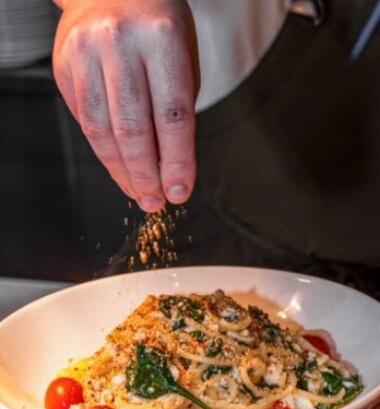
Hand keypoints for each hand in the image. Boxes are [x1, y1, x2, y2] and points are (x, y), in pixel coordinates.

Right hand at [52, 0, 199, 211]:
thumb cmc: (157, 28)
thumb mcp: (182, 59)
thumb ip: (176, 112)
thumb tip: (170, 172)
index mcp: (161, 38)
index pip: (172, 115)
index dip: (176, 161)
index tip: (179, 191)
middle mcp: (119, 42)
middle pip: (133, 129)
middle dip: (146, 175)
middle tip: (156, 201)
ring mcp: (85, 53)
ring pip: (103, 132)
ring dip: (123, 173)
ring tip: (140, 194)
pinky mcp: (64, 66)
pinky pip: (86, 123)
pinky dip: (105, 154)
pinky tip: (121, 169)